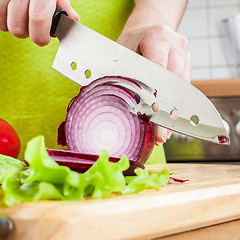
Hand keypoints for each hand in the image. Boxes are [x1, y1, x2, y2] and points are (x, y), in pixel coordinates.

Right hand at [0, 0, 78, 45]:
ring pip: (7, 25)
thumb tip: (72, 19)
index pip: (38, 18)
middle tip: (34, 28)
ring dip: (16, 27)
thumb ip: (64, 5)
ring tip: (24, 19)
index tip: (44, 40)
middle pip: (18, 28)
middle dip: (27, 34)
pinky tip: (13, 15)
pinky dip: (5, 20)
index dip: (41, 35)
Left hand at [117, 24, 190, 144]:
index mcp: (157, 37)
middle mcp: (176, 46)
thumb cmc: (132, 41)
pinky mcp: (187, 65)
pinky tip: (169, 121)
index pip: (158, 70)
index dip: (156, 95)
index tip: (154, 115)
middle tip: (161, 135)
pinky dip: (176, 106)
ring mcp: (185, 55)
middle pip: (174, 84)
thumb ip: (123, 72)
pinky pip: (184, 89)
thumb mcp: (122, 50)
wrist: (150, 28)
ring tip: (165, 133)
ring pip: (182, 90)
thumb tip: (119, 101)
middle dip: (167, 112)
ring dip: (174, 113)